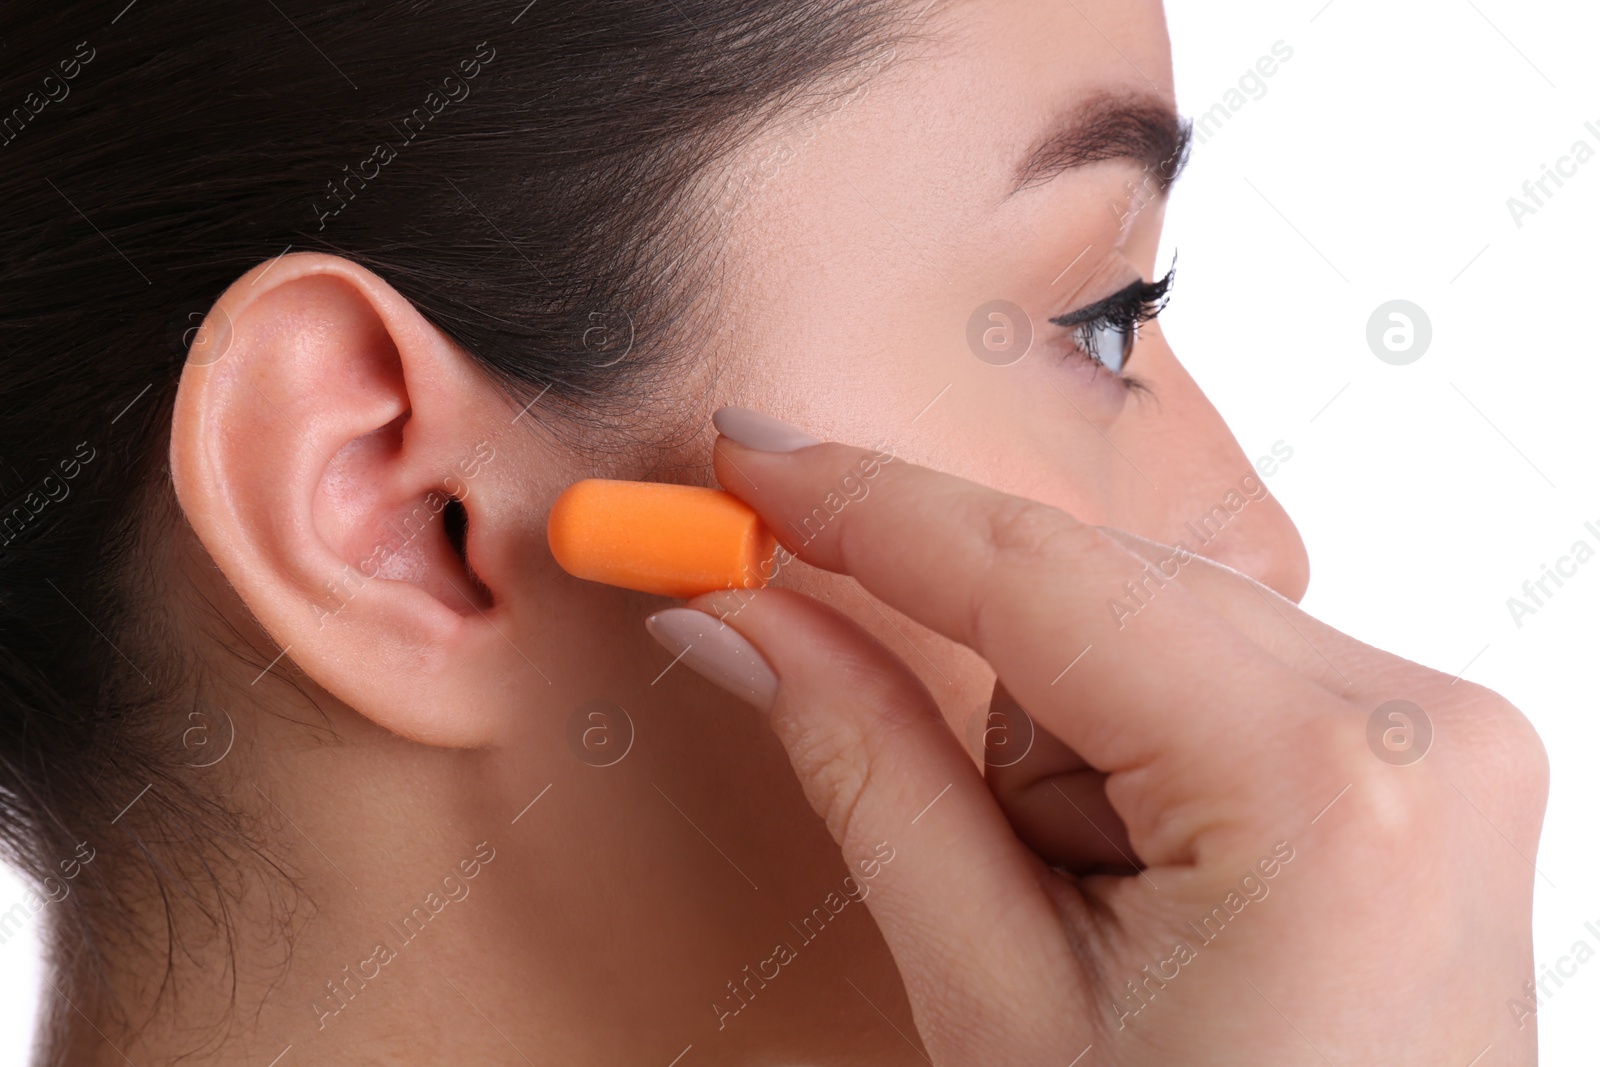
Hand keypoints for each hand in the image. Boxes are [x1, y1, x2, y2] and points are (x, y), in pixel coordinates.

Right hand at [653, 418, 1546, 1065]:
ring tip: (1099, 916)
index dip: (866, 505)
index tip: (751, 454)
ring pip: (1151, 628)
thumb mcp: (997, 999)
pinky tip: (1152, 883)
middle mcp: (1413, 725)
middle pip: (1097, 596)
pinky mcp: (1426, 756)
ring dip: (1071, 745)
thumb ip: (867, 768)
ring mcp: (1440, 734)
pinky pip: (1220, 671)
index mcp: (1316, 785)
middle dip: (991, 702)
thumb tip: (743, 619)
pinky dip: (1140, 748)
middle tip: (972, 850)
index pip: (1036, 576)